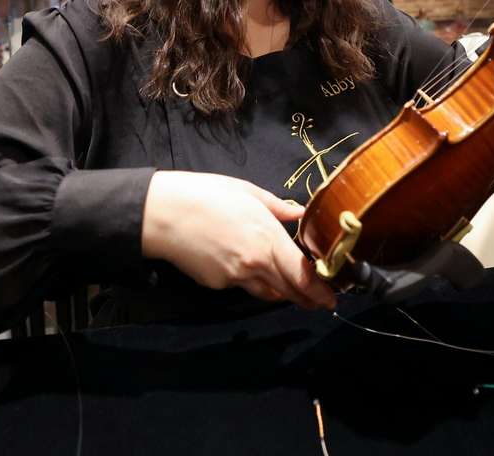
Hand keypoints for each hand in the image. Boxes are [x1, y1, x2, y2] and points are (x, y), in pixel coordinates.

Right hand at [140, 171, 336, 310]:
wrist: (163, 214)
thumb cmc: (206, 194)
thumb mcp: (247, 192)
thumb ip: (277, 207)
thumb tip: (298, 212)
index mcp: (267, 239)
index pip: (302, 275)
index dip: (319, 290)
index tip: (331, 298)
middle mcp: (255, 264)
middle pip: (288, 291)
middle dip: (307, 299)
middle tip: (320, 302)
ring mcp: (234, 278)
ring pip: (266, 293)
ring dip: (280, 292)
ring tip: (290, 289)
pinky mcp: (216, 284)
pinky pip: (241, 286)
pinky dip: (250, 281)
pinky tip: (246, 267)